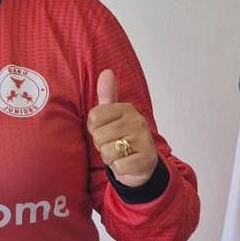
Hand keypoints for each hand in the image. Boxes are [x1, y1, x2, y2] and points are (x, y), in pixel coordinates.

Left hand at [86, 69, 157, 186]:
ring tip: (120, 153)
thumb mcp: (114, 115)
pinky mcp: (145, 159)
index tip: (105, 130)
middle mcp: (137, 121)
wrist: (143, 164)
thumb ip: (107, 95)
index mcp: (127, 108)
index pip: (94, 117)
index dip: (94, 128)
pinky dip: (119, 168)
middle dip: (101, 145)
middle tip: (114, 144)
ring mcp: (143, 140)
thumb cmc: (123, 138)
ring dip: (109, 157)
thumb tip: (106, 72)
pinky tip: (127, 163)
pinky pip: (118, 166)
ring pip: (107, 151)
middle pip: (98, 135)